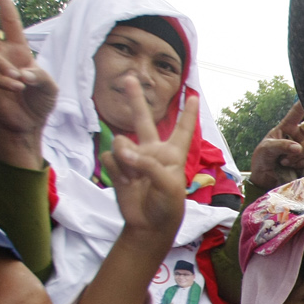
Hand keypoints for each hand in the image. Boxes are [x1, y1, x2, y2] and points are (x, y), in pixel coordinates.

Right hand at [101, 80, 196, 237]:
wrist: (148, 226)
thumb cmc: (167, 206)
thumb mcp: (168, 185)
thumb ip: (148, 165)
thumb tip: (122, 150)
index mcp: (173, 154)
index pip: (182, 129)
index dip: (188, 113)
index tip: (193, 95)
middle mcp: (153, 151)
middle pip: (144, 120)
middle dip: (136, 99)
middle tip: (129, 78)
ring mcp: (134, 158)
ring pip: (121, 143)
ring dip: (125, 160)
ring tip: (134, 178)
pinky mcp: (118, 167)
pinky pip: (110, 158)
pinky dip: (116, 170)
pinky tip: (125, 182)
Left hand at [249, 101, 303, 188]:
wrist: (265, 179)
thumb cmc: (262, 159)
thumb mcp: (266, 149)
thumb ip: (282, 145)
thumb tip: (298, 147)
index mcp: (286, 127)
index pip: (296, 112)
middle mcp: (297, 135)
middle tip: (297, 145)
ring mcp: (303, 148)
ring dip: (297, 156)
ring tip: (284, 160)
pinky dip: (301, 162)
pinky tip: (291, 165)